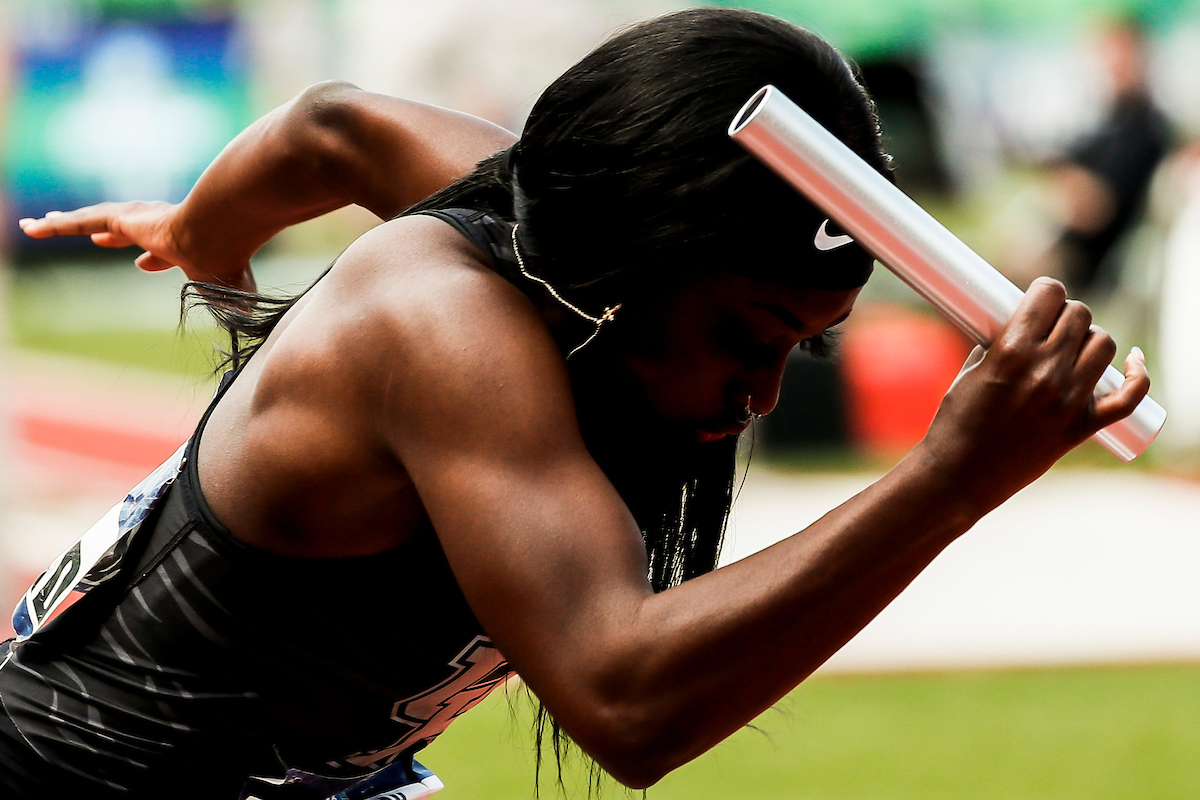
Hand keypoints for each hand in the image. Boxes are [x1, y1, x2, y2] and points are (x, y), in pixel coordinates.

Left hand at [18, 202, 254, 290]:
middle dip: (113, 233)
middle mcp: (159, 227)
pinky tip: (29, 228)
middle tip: (103, 237)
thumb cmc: (228, 260)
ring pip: (95, 221)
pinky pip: (78, 222)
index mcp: (184, 244)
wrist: (221, 233)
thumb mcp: (230, 291)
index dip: (154, 257)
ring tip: (46, 224)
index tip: (145, 262)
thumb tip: (249, 329)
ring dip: (70, 224)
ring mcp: (138, 221)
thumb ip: (235, 307)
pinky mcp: (122, 218)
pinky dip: (53, 226)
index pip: (162, 250)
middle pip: (127, 230)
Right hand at [921, 277, 1149, 511]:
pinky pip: (1129, 397)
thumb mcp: (968, 372)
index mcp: (1011, 352)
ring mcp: (1067, 401)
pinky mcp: (1079, 428)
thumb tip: (1022, 324)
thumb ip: (999, 344)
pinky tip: (1133, 361)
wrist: (957, 477)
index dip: (1046, 291)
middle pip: (1079, 316)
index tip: (1040, 298)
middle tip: (1051, 326)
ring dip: (1090, 338)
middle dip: (1066, 313)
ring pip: (1104, 344)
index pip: (1049, 295)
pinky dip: (1139, 374)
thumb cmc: (954, 424)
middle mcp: (1045, 372)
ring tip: (1072, 348)